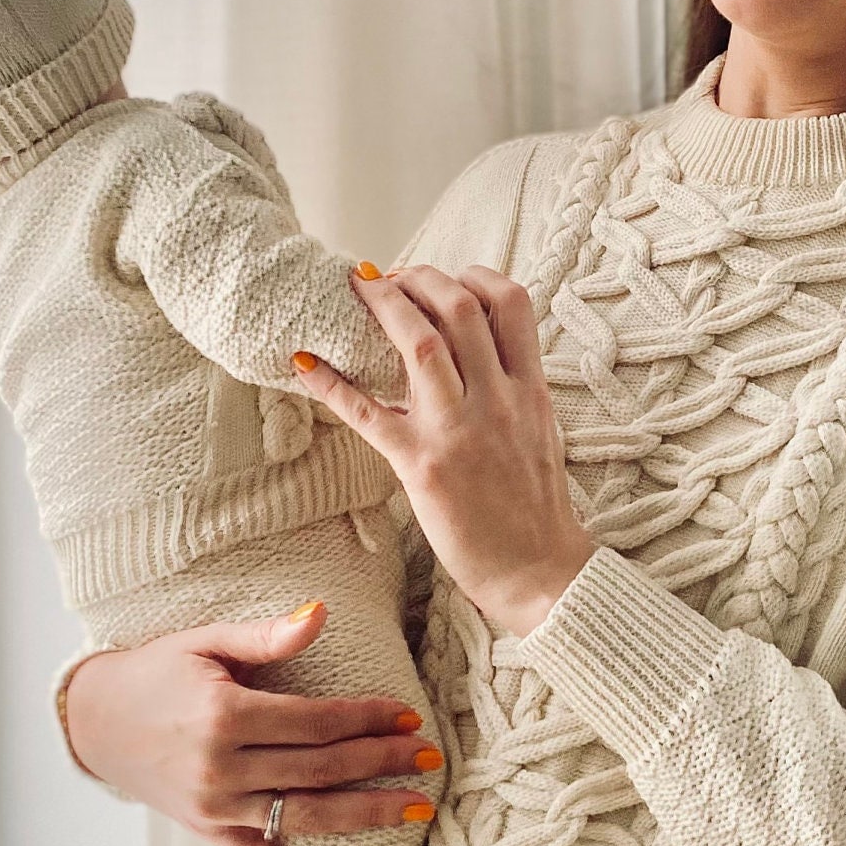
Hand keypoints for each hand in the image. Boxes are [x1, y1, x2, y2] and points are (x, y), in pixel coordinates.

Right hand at [62, 605, 437, 845]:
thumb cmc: (156, 672)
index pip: (315, 722)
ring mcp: (216, 808)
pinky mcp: (209, 833)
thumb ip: (267, 635)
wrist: (94, 719)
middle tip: (430, 756)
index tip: (406, 717)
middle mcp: (222, 768)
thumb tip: (322, 613)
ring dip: (364, 814)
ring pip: (304, 815)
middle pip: (319, 768)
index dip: (365, 719)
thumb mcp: (205, 641)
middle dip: (379, 761)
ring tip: (416, 808)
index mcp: (225, 716)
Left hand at [295, 265, 594, 636]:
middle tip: (388, 278)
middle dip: (418, 279)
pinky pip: (369, 414)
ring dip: (382, 308)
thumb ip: (514, 385)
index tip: (443, 278)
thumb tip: (484, 350)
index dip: (472, 275)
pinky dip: (332, 384)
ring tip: (356, 292)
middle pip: (459, 307)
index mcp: (530, 388)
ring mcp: (461, 431)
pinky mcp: (423, 466)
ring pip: (420, 344)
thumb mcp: (539, 430)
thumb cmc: (536, 506)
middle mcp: (498, 400)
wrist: (539, 571)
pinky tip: (305, 362)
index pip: (511, 302)